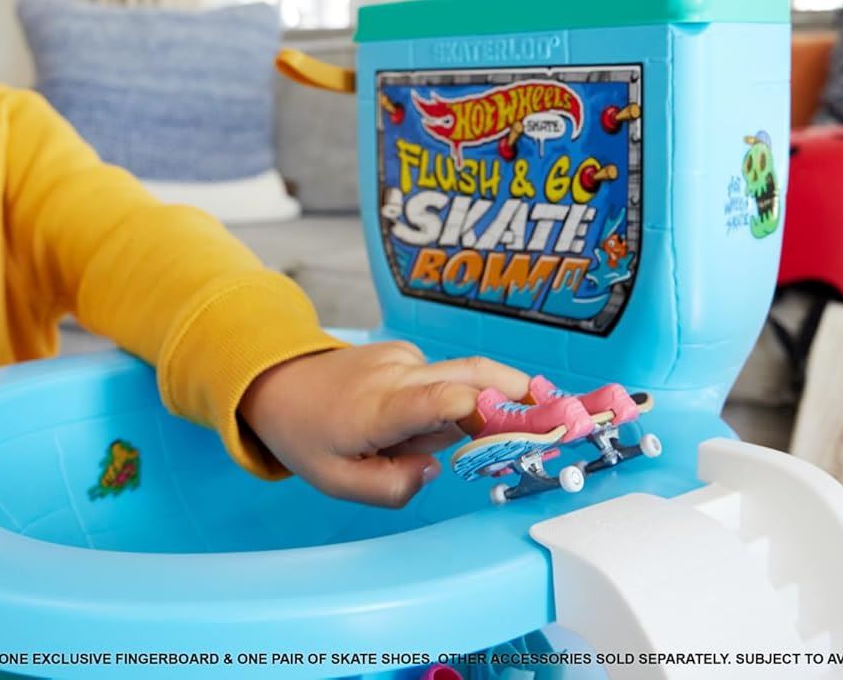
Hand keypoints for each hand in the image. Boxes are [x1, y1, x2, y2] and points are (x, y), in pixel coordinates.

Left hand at [238, 342, 528, 507]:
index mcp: (379, 408)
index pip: (442, 398)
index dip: (486, 410)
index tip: (526, 428)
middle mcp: (397, 374)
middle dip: (522, 393)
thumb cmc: (308, 435)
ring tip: (455, 438)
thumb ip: (392, 487)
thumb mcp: (338, 482)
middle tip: (566, 415)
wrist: (276, 384)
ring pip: (461, 382)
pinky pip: (443, 382)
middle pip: (473, 373)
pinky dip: (450, 404)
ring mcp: (404, 359)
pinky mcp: (406, 356)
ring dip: (476, 409)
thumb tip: (436, 470)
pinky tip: (422, 427)